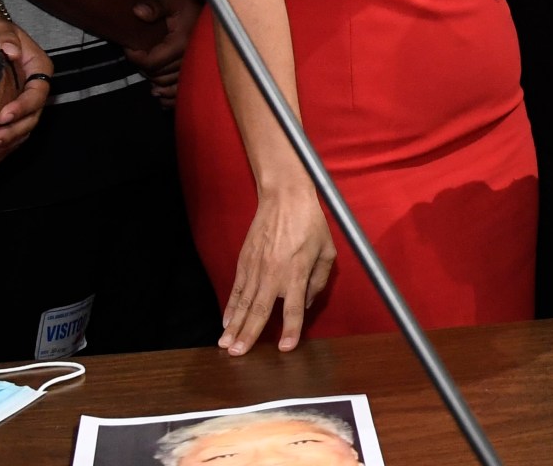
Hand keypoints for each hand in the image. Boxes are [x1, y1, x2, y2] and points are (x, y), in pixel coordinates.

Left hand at [0, 7, 50, 170]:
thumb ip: (4, 35)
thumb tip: (10, 50)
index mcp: (38, 68)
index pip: (38, 93)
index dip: (23, 107)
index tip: (1, 116)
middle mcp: (35, 89)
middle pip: (32, 117)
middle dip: (12, 133)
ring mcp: (24, 103)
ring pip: (23, 130)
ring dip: (6, 146)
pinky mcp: (11, 113)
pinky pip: (11, 135)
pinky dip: (1, 149)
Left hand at [122, 0, 197, 105]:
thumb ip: (154, 8)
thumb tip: (137, 12)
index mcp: (181, 42)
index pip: (152, 62)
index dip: (135, 58)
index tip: (129, 48)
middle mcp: (190, 57)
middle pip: (159, 75)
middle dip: (145, 69)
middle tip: (138, 57)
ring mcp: (196, 65)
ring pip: (170, 86)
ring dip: (157, 84)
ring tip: (149, 77)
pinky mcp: (199, 69)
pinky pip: (183, 91)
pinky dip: (171, 96)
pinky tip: (162, 95)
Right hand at [220, 187, 336, 353]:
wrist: (285, 197)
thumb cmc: (311, 223)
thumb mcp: (327, 251)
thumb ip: (319, 280)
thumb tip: (306, 303)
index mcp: (296, 273)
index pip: (293, 309)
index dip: (290, 330)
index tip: (284, 348)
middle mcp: (274, 274)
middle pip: (259, 311)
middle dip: (248, 335)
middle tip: (238, 355)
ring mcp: (256, 267)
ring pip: (243, 303)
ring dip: (233, 326)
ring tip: (226, 345)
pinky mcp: (244, 260)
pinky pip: (236, 289)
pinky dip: (230, 306)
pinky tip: (225, 322)